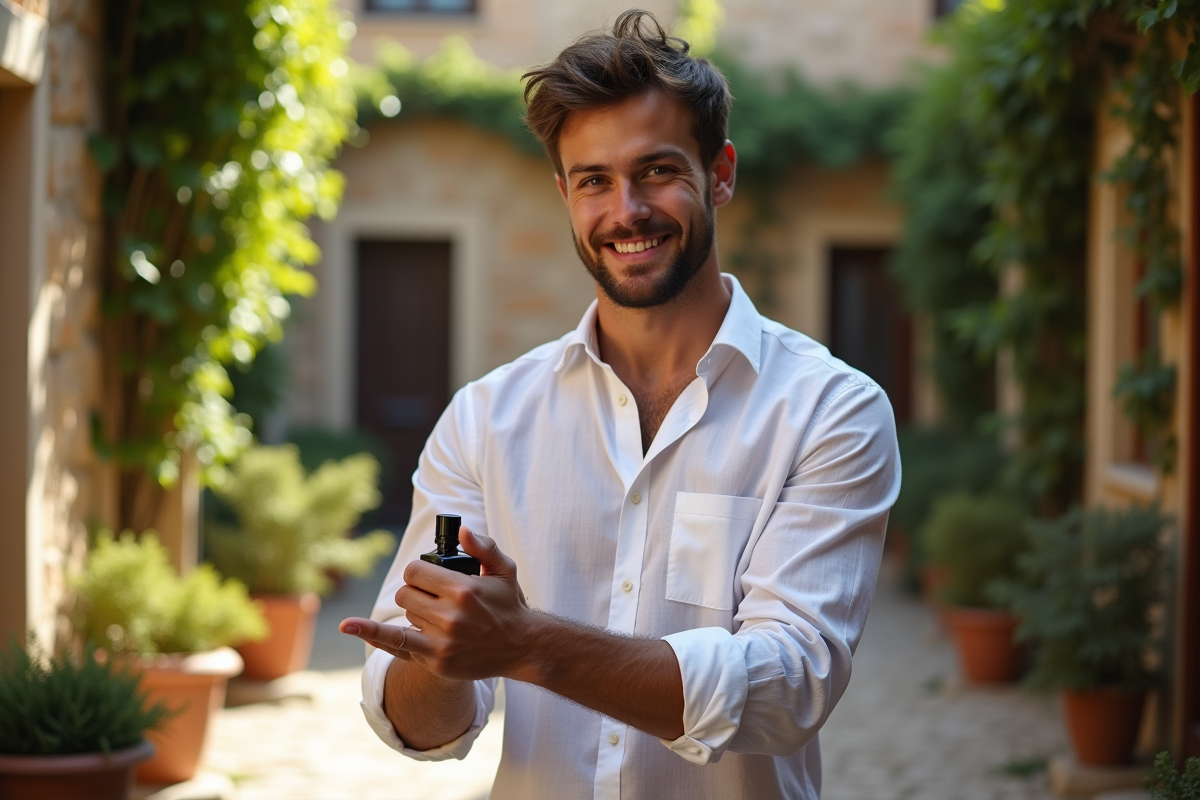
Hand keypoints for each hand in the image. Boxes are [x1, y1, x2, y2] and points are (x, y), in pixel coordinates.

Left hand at [340, 528, 533, 679]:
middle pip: (406, 593)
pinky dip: (369, 633)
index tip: (429, 577)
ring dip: (417, 612)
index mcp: (464, 590)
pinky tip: (348, 626)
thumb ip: (483, 547)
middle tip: (437, 597)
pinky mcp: (435, 661)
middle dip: (418, 591)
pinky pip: (395, 643)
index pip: (416, 571)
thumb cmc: (510, 605)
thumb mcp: (504, 569)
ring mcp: (441, 642)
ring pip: (405, 615)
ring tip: (443, 617)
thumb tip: (462, 530)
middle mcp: (450, 616)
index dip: (420, 572)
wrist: (521, 647)